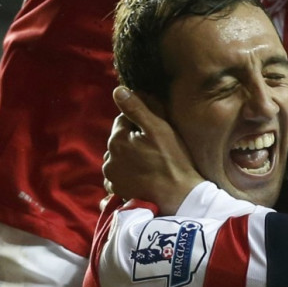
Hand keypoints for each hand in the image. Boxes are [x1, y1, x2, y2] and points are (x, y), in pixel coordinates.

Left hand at [103, 86, 201, 214]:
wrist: (178, 196)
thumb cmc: (172, 159)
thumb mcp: (158, 128)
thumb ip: (137, 108)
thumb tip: (118, 90)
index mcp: (117, 140)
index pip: (123, 119)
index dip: (141, 120)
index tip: (156, 128)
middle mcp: (109, 159)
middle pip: (121, 138)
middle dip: (134, 137)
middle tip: (156, 144)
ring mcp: (112, 178)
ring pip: (120, 156)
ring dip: (130, 155)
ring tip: (151, 160)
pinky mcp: (117, 192)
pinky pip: (119, 175)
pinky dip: (127, 172)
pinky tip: (143, 174)